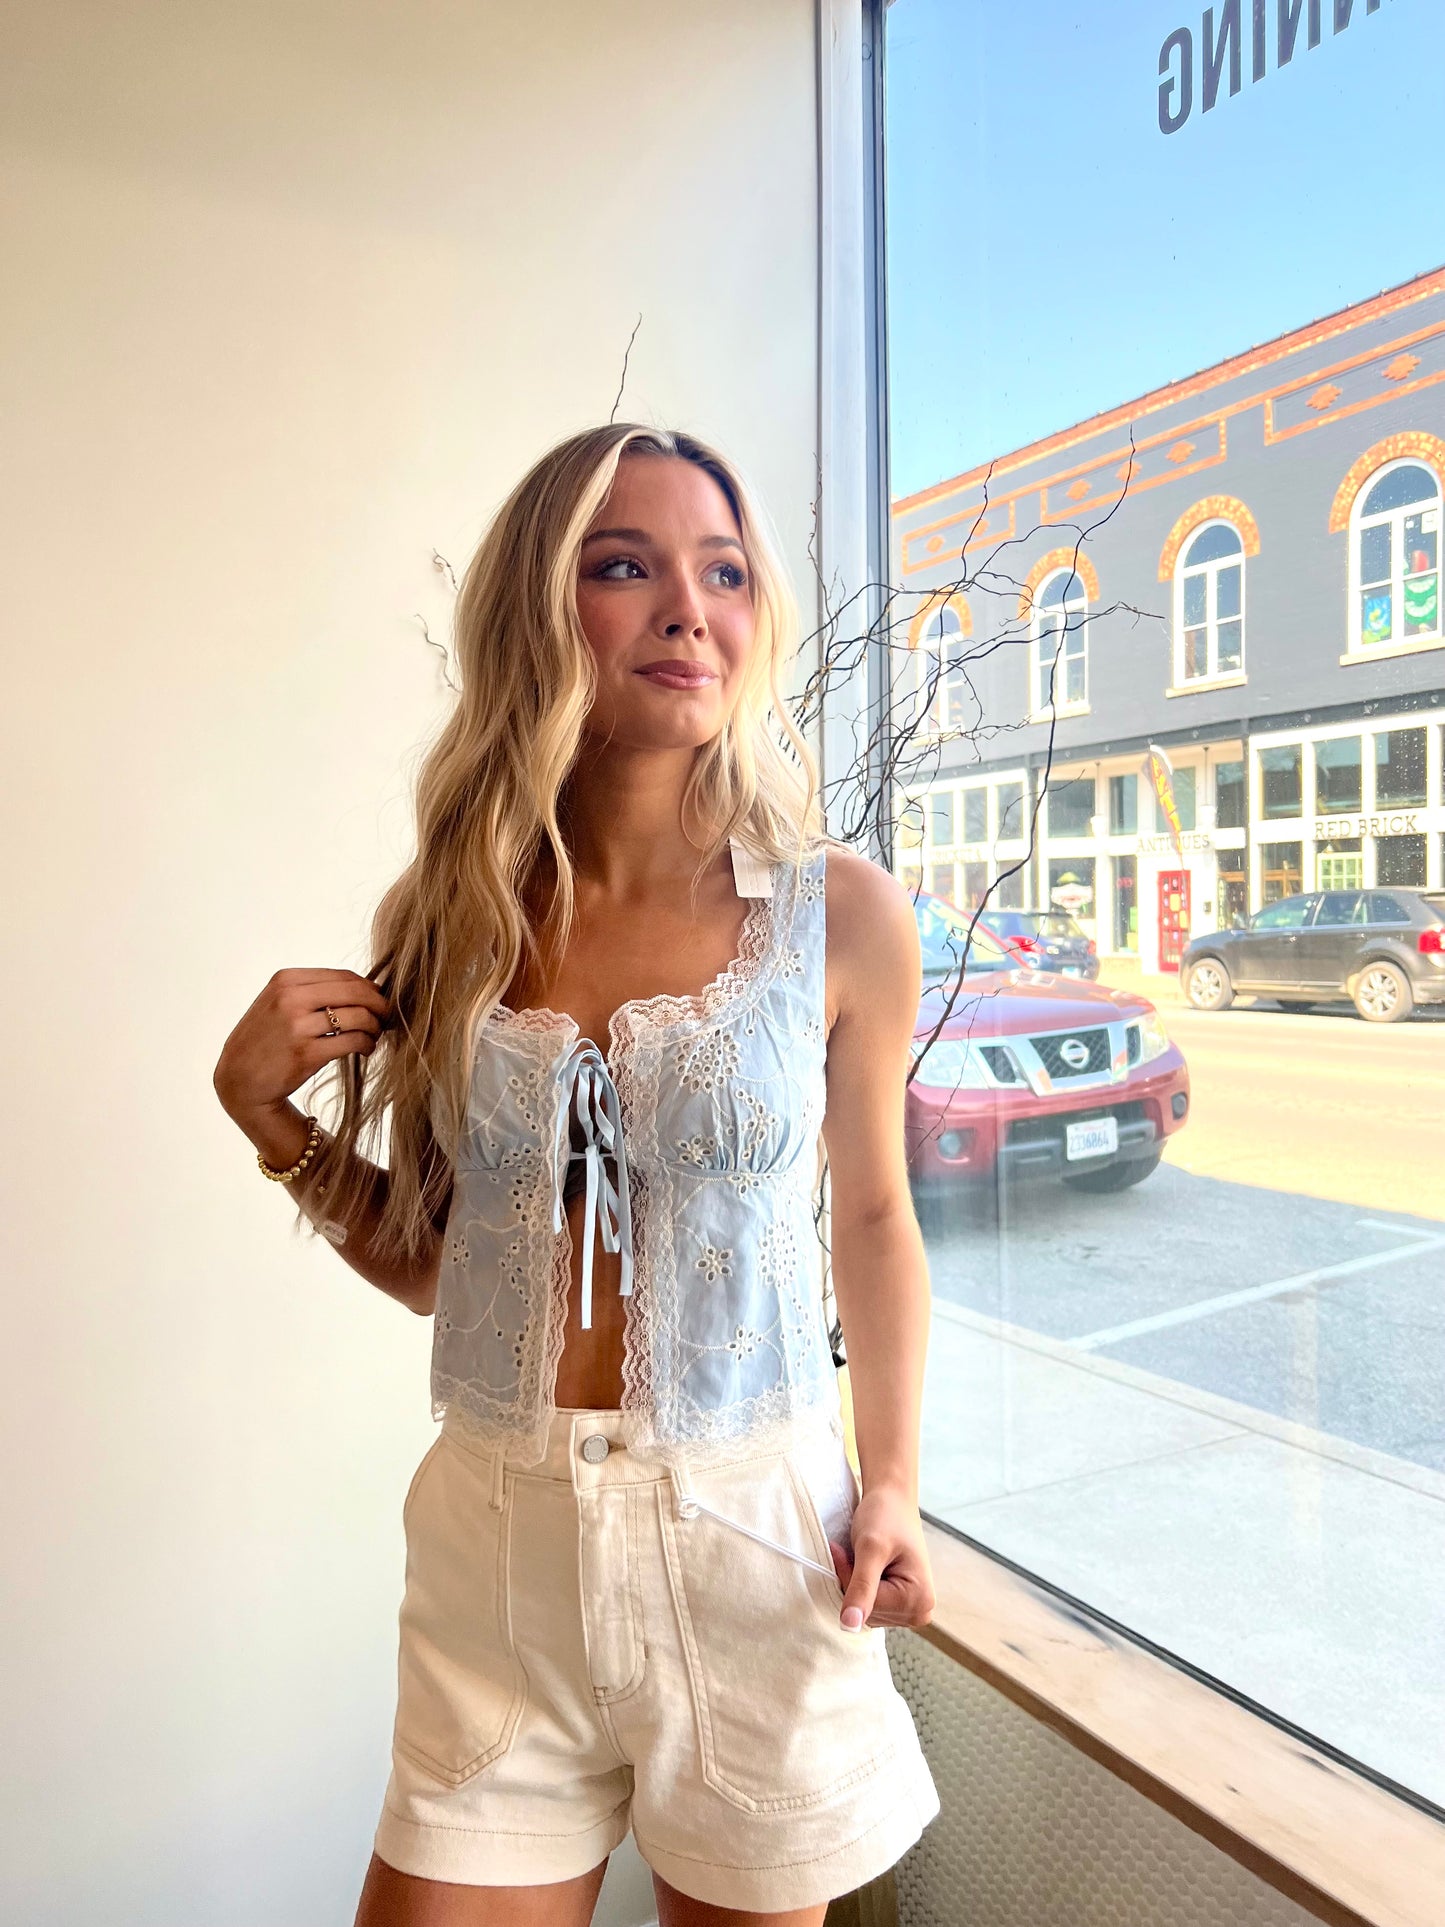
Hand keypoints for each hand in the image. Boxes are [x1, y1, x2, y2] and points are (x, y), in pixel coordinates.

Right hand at [213, 967, 392, 1127]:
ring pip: (359, 1017)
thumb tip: (363, 987)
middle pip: (356, 992)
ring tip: (375, 1035)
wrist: (240, 1078)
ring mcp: (298, 1027)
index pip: (344, 976)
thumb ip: (312, 991)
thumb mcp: (277, 1003)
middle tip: (387, 1016)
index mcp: (286, 980)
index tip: (378, 999)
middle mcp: (290, 999)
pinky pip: (353, 1042)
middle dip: (380, 1004)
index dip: (369, 987)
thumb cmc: (265, 1039)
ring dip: (375, 1027)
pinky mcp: (306, 1054)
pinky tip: (365, 1049)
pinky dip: (367, 1044)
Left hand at [827, 1486, 935, 1632]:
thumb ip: (861, 1587)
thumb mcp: (870, 1549)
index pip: (867, 1607)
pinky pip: (868, 1605)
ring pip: (865, 1610)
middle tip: (854, 1551)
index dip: (849, 1579)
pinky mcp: (899, 1604)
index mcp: (919, 1600)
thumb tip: (849, 1626)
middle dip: (852, 1582)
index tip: (844, 1551)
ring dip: (854, 1583)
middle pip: (867, 1612)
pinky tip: (866, 1565)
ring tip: (863, 1556)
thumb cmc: (885, 1517)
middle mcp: (920, 1611)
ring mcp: (910, 1609)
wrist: (892, 1500)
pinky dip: (859, 1585)